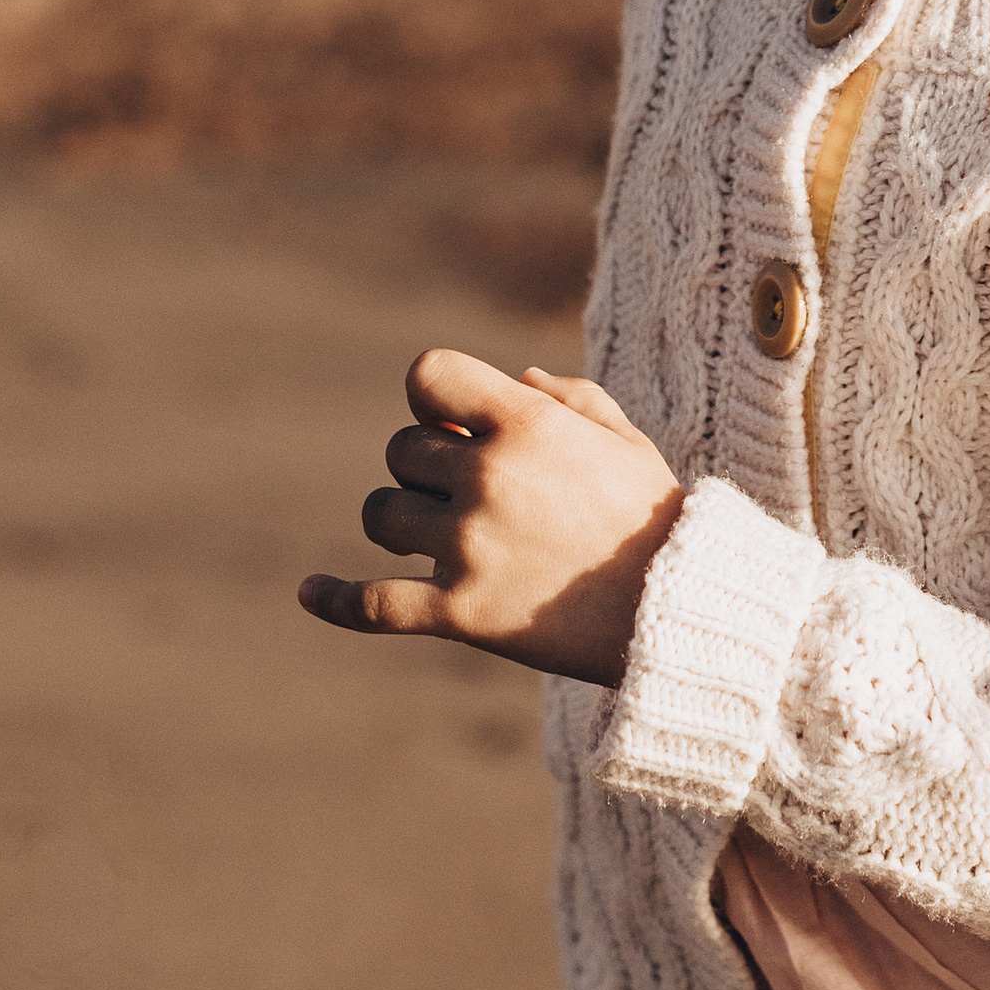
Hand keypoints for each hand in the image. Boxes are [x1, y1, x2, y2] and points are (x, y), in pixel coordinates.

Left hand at [298, 349, 684, 686]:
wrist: (682, 614)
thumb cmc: (656, 520)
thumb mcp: (625, 440)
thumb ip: (569, 400)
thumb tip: (514, 383)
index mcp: (526, 424)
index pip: (426, 375)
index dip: (431, 397)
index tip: (454, 422)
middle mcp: (487, 478)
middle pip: (403, 452)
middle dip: (428, 469)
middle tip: (478, 499)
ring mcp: (469, 548)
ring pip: (382, 516)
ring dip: (403, 522)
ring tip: (443, 541)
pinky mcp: (460, 613)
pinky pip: (371, 604)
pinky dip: (333, 599)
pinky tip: (306, 592)